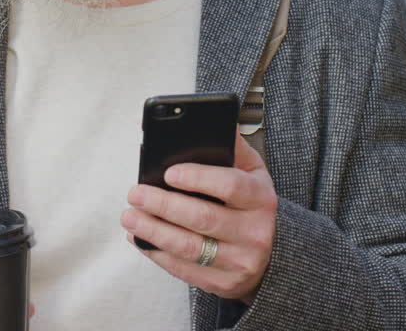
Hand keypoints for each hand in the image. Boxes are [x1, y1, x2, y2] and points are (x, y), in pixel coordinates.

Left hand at [121, 129, 277, 304]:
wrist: (276, 256)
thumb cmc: (254, 207)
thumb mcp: (255, 174)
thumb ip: (235, 149)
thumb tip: (218, 121)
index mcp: (261, 200)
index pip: (230, 187)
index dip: (198, 178)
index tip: (169, 172)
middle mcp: (254, 232)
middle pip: (203, 218)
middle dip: (163, 205)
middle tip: (135, 193)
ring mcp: (239, 261)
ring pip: (189, 247)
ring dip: (153, 231)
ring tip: (129, 216)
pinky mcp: (223, 283)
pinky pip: (184, 269)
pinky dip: (157, 254)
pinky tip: (140, 238)